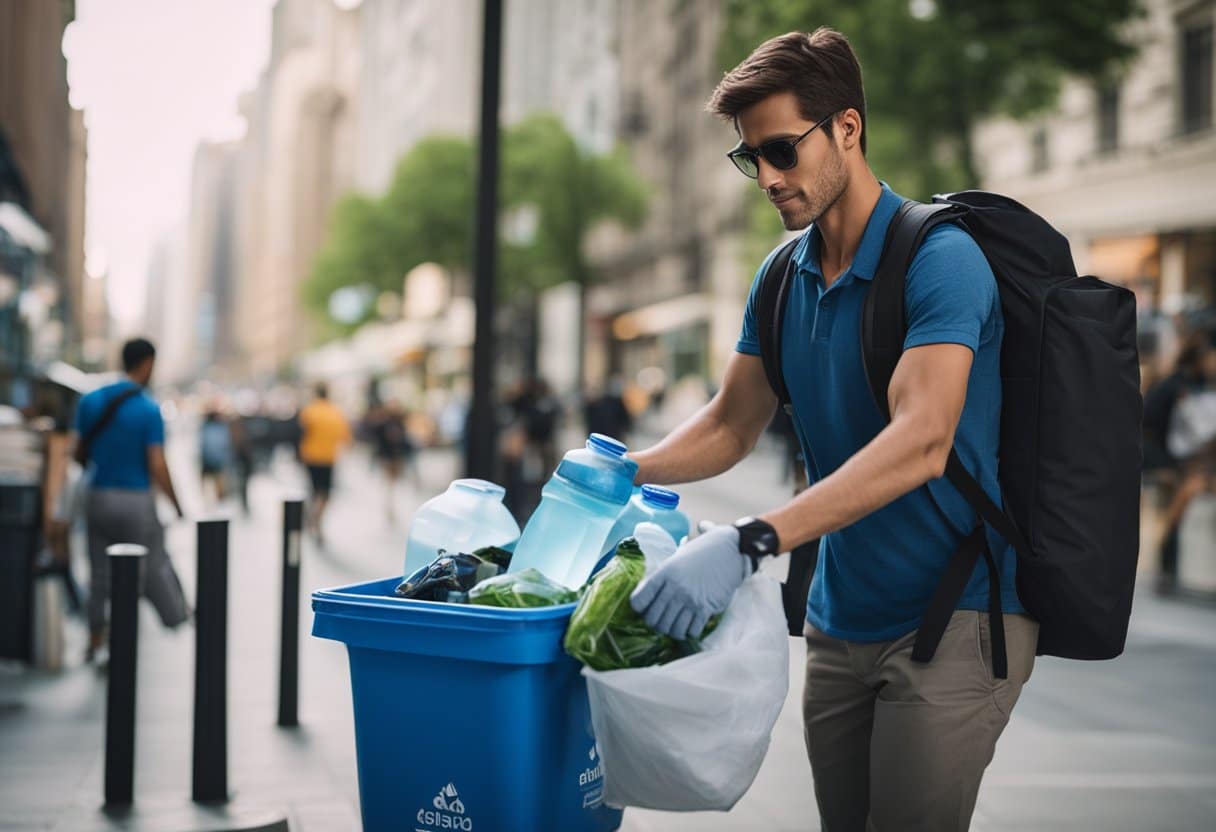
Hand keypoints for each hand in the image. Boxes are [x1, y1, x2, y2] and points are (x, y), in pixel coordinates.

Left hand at [630, 524, 750, 640]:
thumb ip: (665, 572)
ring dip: (673, 631)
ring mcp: (690, 599)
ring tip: (677, 626)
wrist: (731, 549)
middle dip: (656, 624)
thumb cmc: (704, 550)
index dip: (640, 608)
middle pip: (653, 620)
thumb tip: (650, 584)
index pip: (639, 600)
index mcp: (664, 573)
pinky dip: (690, 632)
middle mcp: (674, 588)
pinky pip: (692, 631)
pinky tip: (692, 625)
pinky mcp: (706, 608)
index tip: (645, 608)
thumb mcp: (679, 555)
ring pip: (671, 629)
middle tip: (662, 621)